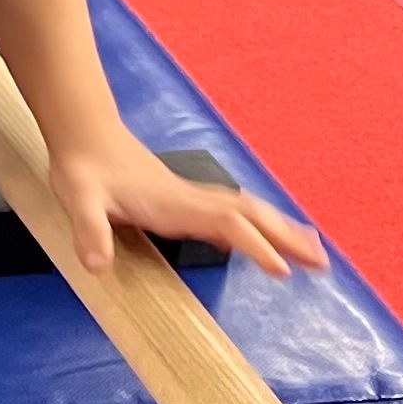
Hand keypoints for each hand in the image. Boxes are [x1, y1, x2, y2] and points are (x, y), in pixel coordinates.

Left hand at [46, 129, 325, 281]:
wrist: (84, 134)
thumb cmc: (83, 168)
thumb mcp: (78, 199)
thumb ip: (89, 230)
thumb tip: (97, 266)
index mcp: (175, 204)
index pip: (227, 224)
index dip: (255, 245)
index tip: (283, 270)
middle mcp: (192, 200)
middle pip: (252, 215)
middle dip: (288, 238)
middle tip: (324, 263)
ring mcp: (191, 197)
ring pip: (248, 212)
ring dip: (282, 230)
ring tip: (315, 251)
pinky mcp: (185, 198)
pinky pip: (234, 213)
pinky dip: (259, 226)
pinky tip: (267, 237)